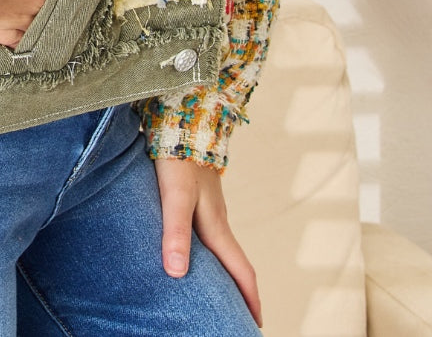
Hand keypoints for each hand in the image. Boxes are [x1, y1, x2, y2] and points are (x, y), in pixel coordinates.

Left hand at [153, 157, 261, 327]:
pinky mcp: (196, 193)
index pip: (239, 268)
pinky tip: (195, 247)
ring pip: (221, 245)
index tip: (257, 322)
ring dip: (225, 268)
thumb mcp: (175, 196)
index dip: (248, 297)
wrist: (182, 116)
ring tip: (221, 288)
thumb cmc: (178, 157)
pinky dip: (209, 248)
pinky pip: (207, 229)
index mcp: (216, 225)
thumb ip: (175, 232)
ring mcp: (208, 204)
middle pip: (234, 260)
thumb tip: (177, 274)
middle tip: (243, 314)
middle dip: (241, 289)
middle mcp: (217, 217)